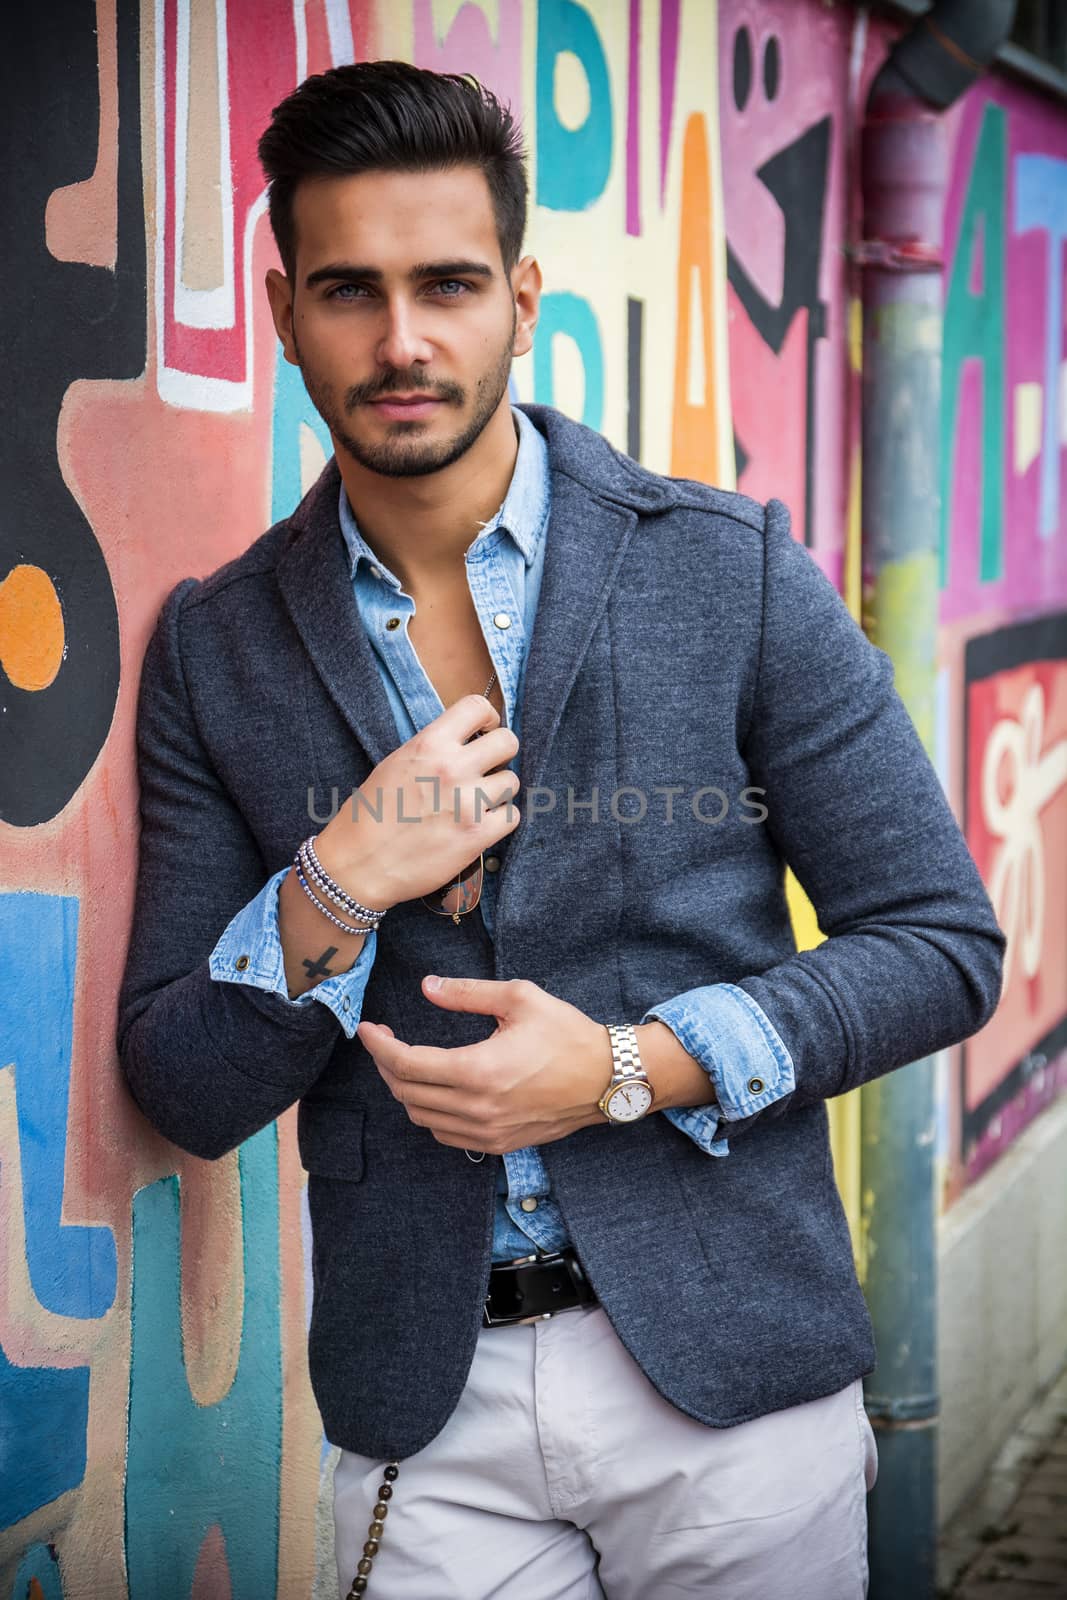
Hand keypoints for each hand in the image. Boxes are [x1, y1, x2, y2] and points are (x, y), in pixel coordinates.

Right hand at [316, 695, 520, 910]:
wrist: (358, 865)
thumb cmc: (369, 816)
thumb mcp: (395, 764)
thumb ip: (432, 750)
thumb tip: (464, 744)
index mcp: (428, 744)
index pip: (477, 707)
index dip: (488, 718)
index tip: (484, 731)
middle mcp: (453, 768)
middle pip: (507, 742)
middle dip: (501, 754)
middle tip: (488, 768)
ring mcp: (468, 802)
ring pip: (511, 782)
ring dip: (498, 791)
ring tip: (478, 802)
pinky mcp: (477, 835)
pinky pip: (512, 816)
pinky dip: (500, 821)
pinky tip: (481, 825)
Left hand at [357, 976, 613, 1152]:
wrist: (608, 1078)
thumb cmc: (567, 1033)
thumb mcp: (519, 998)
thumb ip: (466, 993)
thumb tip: (427, 987)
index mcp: (479, 1070)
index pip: (407, 1064)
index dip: (379, 1046)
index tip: (368, 1029)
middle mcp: (478, 1108)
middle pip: (406, 1093)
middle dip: (387, 1065)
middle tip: (386, 1040)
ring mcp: (488, 1132)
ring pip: (422, 1118)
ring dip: (406, 1091)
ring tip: (407, 1063)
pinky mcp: (499, 1144)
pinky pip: (445, 1135)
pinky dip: (429, 1114)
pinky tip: (435, 1091)